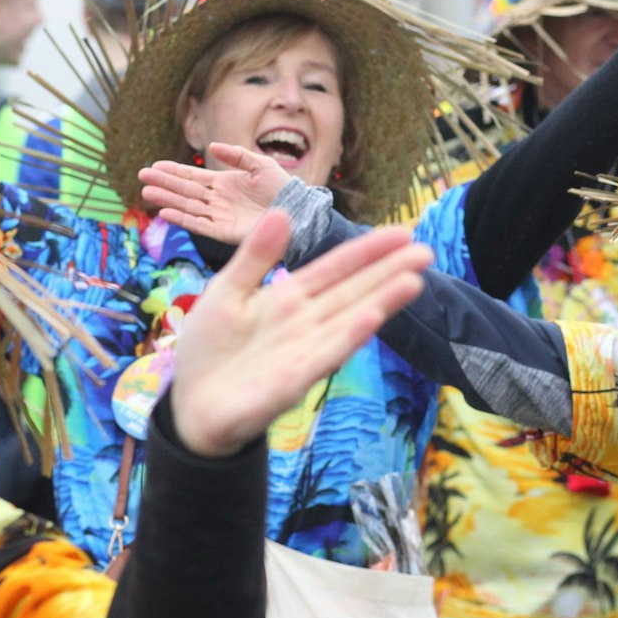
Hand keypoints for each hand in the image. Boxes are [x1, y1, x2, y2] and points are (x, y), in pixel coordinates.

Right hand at [138, 142, 289, 244]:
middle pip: (185, 190)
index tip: (154, 166)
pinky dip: (183, 219)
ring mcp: (219, 216)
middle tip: (142, 177)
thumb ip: (237, 155)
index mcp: (224, 183)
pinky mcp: (224, 232)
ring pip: (187, 206)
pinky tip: (166, 213)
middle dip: (164, 183)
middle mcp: (217, 200)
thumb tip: (213, 147)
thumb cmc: (282, 188)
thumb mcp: (260, 165)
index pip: (193, 176)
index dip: (174, 171)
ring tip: (147, 193)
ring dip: (167, 200)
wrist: (298, 213)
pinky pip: (199, 225)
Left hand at [170, 209, 431, 456]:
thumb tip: (281, 212)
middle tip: (427, 251)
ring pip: (349, 320)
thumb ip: (256, 256)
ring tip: (413, 280)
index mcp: (289, 297)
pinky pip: (326, 354)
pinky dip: (349, 336)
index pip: (336, 268)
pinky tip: (372, 318)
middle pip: (354, 291)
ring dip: (381, 302)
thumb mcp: (227, 291)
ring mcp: (304, 350)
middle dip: (389, 271)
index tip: (402, 233)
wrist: (190, 406)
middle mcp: (306, 321)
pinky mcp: (294, 379)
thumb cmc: (209, 349)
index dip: (367, 251)